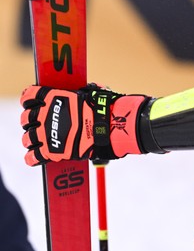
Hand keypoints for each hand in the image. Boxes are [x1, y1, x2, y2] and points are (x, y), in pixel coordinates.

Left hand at [20, 84, 149, 165]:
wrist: (109, 127)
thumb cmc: (103, 108)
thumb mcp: (88, 92)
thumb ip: (76, 94)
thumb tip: (79, 92)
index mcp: (51, 98)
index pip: (30, 96)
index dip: (29, 99)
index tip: (30, 102)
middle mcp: (44, 116)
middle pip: (26, 119)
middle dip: (30, 121)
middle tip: (38, 123)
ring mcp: (46, 134)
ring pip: (27, 138)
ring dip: (31, 139)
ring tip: (38, 141)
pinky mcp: (51, 151)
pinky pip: (32, 157)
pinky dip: (33, 158)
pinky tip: (36, 157)